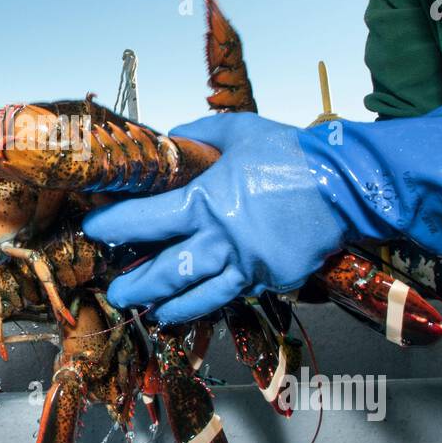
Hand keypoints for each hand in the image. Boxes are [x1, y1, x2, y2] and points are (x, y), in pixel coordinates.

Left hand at [81, 112, 344, 323]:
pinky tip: (194, 306)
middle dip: (136, 283)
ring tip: (148, 311)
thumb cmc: (291, 154)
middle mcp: (222, 239)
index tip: (95, 230)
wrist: (346, 183)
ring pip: (198, 295)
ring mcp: (247, 265)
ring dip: (168, 306)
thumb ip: (197, 135)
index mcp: (208, 201)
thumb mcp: (238, 131)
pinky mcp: (270, 278)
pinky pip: (234, 295)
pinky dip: (210, 303)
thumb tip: (168, 141)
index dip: (116, 226)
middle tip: (114, 291)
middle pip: (166, 270)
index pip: (147, 220)